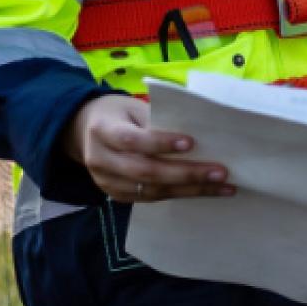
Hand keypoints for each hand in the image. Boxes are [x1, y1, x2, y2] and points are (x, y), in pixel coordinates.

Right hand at [58, 95, 233, 202]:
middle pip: (145, 171)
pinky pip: (149, 198)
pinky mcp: (116, 195)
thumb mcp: (133, 107)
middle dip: (186, 173)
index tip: (191, 143)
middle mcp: (100, 159)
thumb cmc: (119, 113)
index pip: (132, 140)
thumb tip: (200, 134)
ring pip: (151, 190)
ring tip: (221, 187)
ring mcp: (105, 181)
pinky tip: (202, 192)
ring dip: (189, 190)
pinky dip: (178, 195)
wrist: (85, 131)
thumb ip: (158, 119)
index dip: (160, 143)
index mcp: (103, 130)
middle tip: (220, 172)